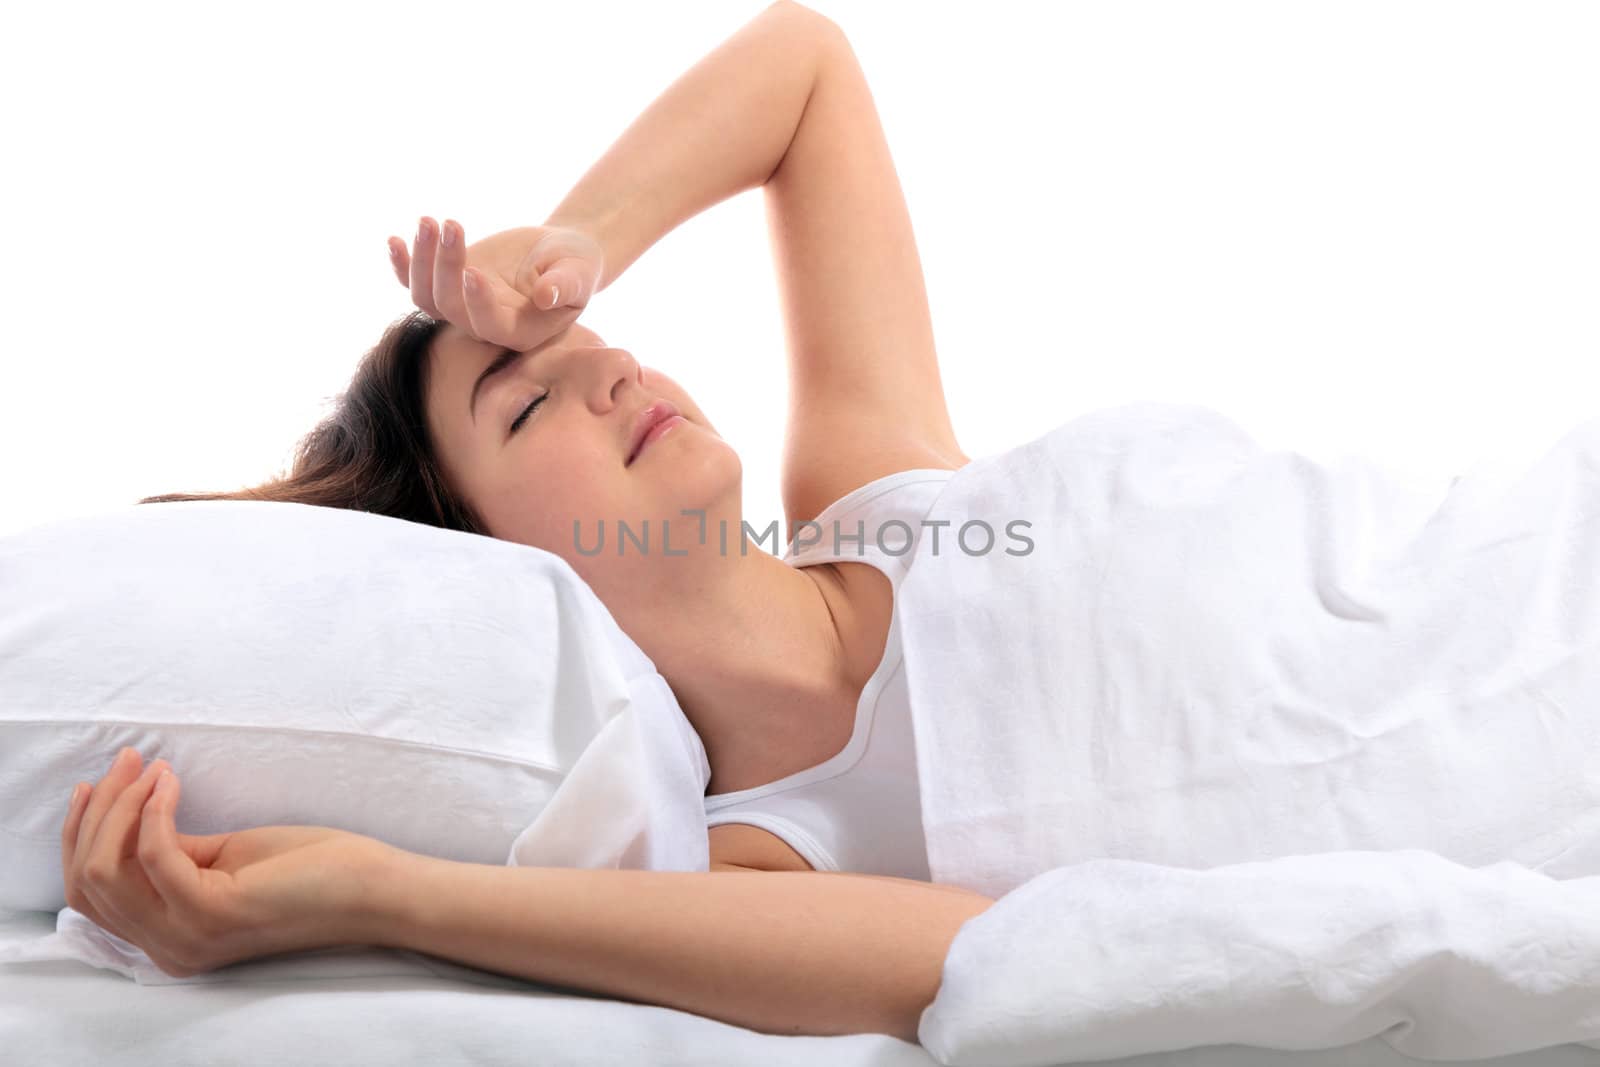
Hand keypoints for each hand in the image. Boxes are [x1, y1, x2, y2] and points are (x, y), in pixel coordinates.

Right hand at [61, 748, 400, 977]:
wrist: (370, 888)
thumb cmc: (309, 868)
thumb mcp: (222, 858)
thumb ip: (171, 852)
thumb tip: (127, 818)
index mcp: (166, 939)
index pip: (89, 895)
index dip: (80, 835)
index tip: (96, 784)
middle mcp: (167, 948)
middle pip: (88, 882)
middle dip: (97, 812)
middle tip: (126, 762)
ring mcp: (185, 936)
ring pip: (105, 870)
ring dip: (122, 805)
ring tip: (150, 767)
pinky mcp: (211, 912)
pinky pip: (155, 853)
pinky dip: (155, 809)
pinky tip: (173, 781)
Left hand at [388, 216, 605, 352]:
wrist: (559, 255)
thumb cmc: (575, 266)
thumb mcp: (579, 274)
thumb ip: (567, 287)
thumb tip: (546, 295)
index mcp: (520, 331)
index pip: (489, 325)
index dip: (477, 303)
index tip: (473, 270)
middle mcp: (485, 325)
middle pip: (451, 308)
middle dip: (446, 266)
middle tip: (452, 224)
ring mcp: (462, 305)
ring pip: (426, 296)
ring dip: (421, 260)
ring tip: (430, 221)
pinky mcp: (448, 283)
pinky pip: (414, 281)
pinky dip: (401, 264)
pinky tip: (394, 240)